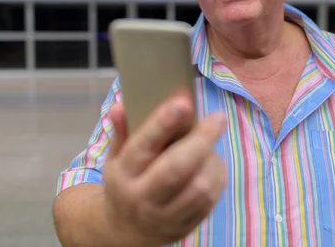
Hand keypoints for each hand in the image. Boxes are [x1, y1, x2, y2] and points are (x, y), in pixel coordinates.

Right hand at [102, 92, 226, 246]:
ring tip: (212, 142)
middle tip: (218, 117)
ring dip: (211, 159)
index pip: (142, 147)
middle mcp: (141, 198)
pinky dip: (216, 177)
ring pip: (198, 187)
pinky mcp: (184, 227)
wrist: (126, 230)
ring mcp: (164, 216)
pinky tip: (212, 163)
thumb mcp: (116, 157)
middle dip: (201, 140)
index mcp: (123, 175)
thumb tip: (120, 106)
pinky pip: (208, 201)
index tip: (183, 103)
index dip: (162, 124)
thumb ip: (121, 131)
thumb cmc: (125, 181)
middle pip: (176, 169)